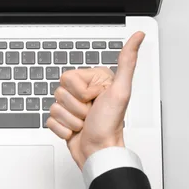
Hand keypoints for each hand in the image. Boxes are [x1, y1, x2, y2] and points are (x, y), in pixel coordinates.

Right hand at [47, 32, 145, 168]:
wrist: (100, 152)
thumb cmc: (110, 125)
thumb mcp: (121, 90)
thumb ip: (128, 61)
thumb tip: (139, 36)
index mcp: (94, 80)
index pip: (68, 78)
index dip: (80, 92)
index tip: (95, 100)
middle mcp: (83, 92)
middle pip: (59, 92)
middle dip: (75, 107)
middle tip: (90, 113)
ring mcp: (72, 107)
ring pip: (54, 106)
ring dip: (70, 120)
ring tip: (85, 123)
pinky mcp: (63, 121)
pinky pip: (49, 120)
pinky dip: (63, 129)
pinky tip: (76, 131)